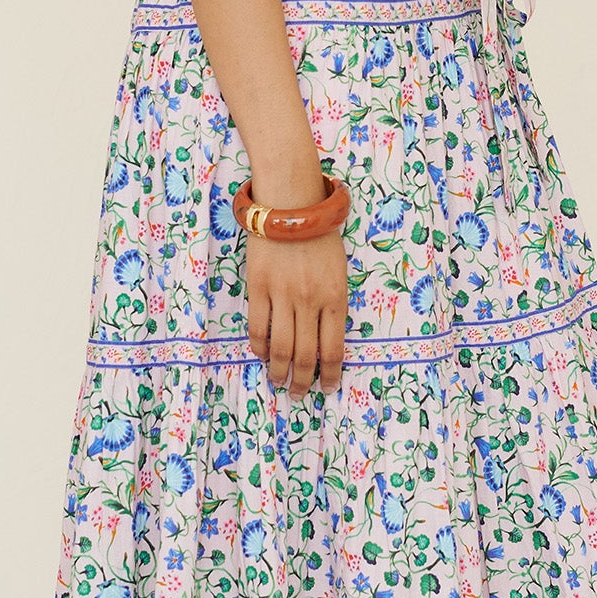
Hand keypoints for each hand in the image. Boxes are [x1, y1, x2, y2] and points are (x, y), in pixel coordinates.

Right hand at [246, 229, 346, 396]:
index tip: (326, 387)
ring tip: (279, 381)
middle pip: (307, 355)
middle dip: (303, 381)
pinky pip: (257, 327)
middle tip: (299, 393)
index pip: (333, 349)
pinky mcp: (258, 287)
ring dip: (280, 371)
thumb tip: (325, 337)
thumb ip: (333, 303)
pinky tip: (262, 354)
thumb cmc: (320, 235)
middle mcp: (309, 301)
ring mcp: (282, 295)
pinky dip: (259, 346)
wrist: (291, 204)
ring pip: (281, 347)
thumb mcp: (339, 271)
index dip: (329, 374)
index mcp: (335, 297)